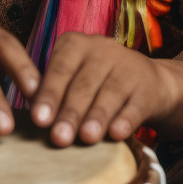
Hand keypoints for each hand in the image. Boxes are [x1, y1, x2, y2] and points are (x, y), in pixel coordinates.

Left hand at [29, 32, 177, 146]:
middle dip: (70, 112)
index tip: (39, 119)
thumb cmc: (95, 83)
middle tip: (59, 138)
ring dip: (97, 116)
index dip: (49, 94)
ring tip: (87, 138)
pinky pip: (135, 105)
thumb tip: (35, 119)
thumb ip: (53, 94)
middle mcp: (102, 50)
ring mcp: (128, 67)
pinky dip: (126, 120)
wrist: (148, 82)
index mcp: (76, 45)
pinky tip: (117, 134)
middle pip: (84, 84)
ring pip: (110, 93)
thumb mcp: (72, 79)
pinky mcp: (148, 88)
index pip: (60, 68)